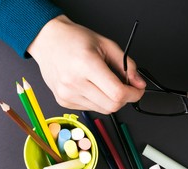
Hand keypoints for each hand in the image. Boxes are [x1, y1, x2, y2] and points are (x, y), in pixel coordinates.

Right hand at [27, 15, 145, 113]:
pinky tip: (92, 86)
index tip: (138, 89)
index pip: (117, 93)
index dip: (134, 94)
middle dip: (125, 99)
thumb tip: (139, 84)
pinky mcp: (64, 102)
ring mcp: (67, 95)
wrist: (47, 40)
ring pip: (103, 110)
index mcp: (86, 64)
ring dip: (111, 100)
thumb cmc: (74, 39)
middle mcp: (74, 83)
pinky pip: (91, 108)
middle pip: (112, 106)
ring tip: (105, 83)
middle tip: (126, 87)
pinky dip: (98, 100)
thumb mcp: (107, 45)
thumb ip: (127, 65)